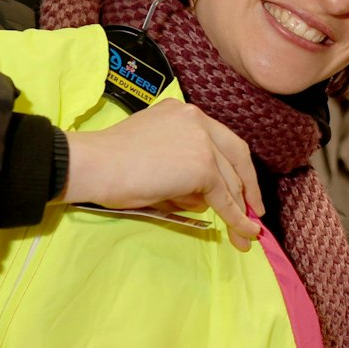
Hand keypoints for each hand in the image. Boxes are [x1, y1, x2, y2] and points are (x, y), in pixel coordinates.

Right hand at [64, 101, 264, 250]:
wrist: (95, 164)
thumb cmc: (111, 164)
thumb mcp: (154, 156)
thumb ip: (182, 169)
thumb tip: (205, 200)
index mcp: (183, 113)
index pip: (221, 141)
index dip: (236, 168)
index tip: (243, 188)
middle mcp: (197, 120)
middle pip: (234, 159)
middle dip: (246, 190)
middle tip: (254, 213)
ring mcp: (202, 142)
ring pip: (230, 182)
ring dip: (240, 210)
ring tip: (245, 234)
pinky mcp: (202, 166)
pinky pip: (224, 198)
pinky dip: (236, 218)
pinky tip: (244, 233)